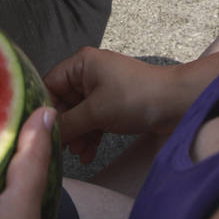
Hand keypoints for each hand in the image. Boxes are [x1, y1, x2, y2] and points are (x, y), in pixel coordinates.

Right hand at [45, 47, 182, 163]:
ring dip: (77, 135)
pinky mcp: (112, 103)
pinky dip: (90, 135)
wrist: (177, 103)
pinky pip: (93, 119)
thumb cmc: (136, 98)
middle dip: (64, 127)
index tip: (41, 133)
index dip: (45, 109)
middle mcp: (88, 73)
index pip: (50, 85)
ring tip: (80, 155)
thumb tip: (44, 135)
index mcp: (81, 64)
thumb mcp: (97, 112)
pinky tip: (89, 154)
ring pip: (78, 114)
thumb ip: (68, 124)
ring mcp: (101, 88)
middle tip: (63, 150)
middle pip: (64, 102)